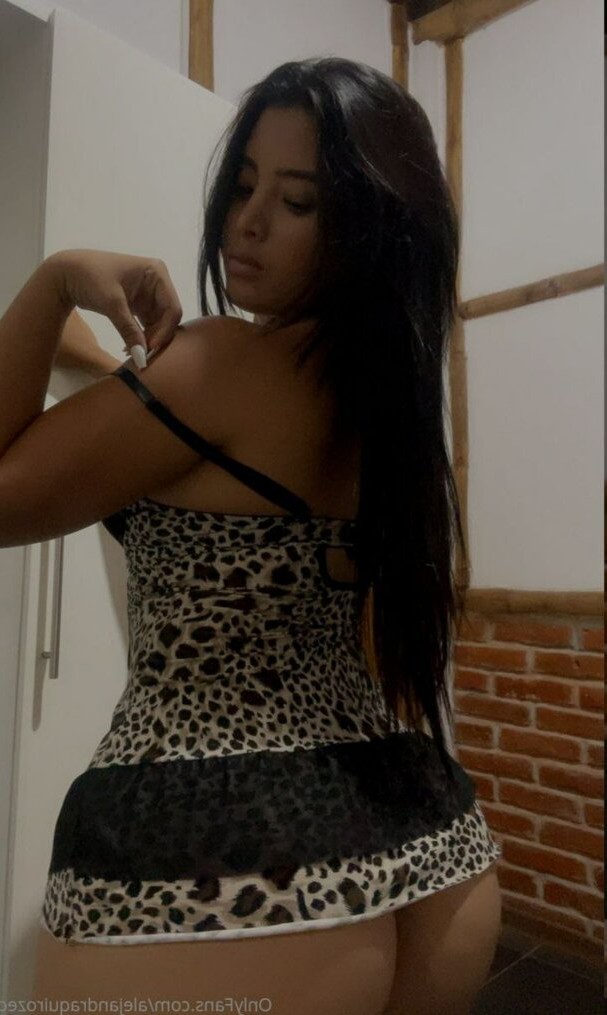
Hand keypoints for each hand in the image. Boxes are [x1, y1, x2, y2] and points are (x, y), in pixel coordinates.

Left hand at [50, 249, 182, 366]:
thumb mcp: (112, 303)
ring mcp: (148, 293)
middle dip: (155, 337)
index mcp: (157, 273)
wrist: (65, 273)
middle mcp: (157, 282)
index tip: (149, 349)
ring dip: (147, 339)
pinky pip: (146, 324)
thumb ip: (129, 331)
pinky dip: (140, 336)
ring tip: (130, 352)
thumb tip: (142, 359)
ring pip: (158, 323)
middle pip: (167, 317)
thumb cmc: (89, 277)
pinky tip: (129, 347)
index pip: (172, 308)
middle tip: (139, 354)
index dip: (165, 331)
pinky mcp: (138, 303)